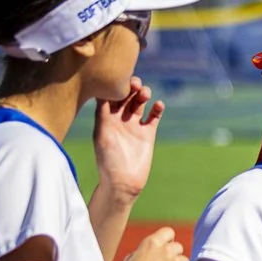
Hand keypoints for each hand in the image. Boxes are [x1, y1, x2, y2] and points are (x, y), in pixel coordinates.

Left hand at [91, 78, 163, 202]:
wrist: (124, 182)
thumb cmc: (108, 160)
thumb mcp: (102, 135)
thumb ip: (103, 115)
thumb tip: (102, 93)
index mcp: (104, 118)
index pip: (108, 96)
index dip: (113, 86)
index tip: (118, 79)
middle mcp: (119, 119)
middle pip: (125, 96)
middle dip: (130, 87)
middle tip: (135, 83)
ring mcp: (134, 125)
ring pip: (139, 104)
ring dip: (143, 95)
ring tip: (146, 93)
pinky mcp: (148, 133)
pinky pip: (154, 117)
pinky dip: (157, 109)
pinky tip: (159, 104)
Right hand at [114, 227, 191, 260]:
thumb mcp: (131, 260)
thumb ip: (145, 252)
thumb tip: (152, 251)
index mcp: (151, 243)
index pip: (168, 232)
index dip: (167, 240)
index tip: (164, 249)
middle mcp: (166, 249)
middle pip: (178, 247)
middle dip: (173, 255)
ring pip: (185, 260)